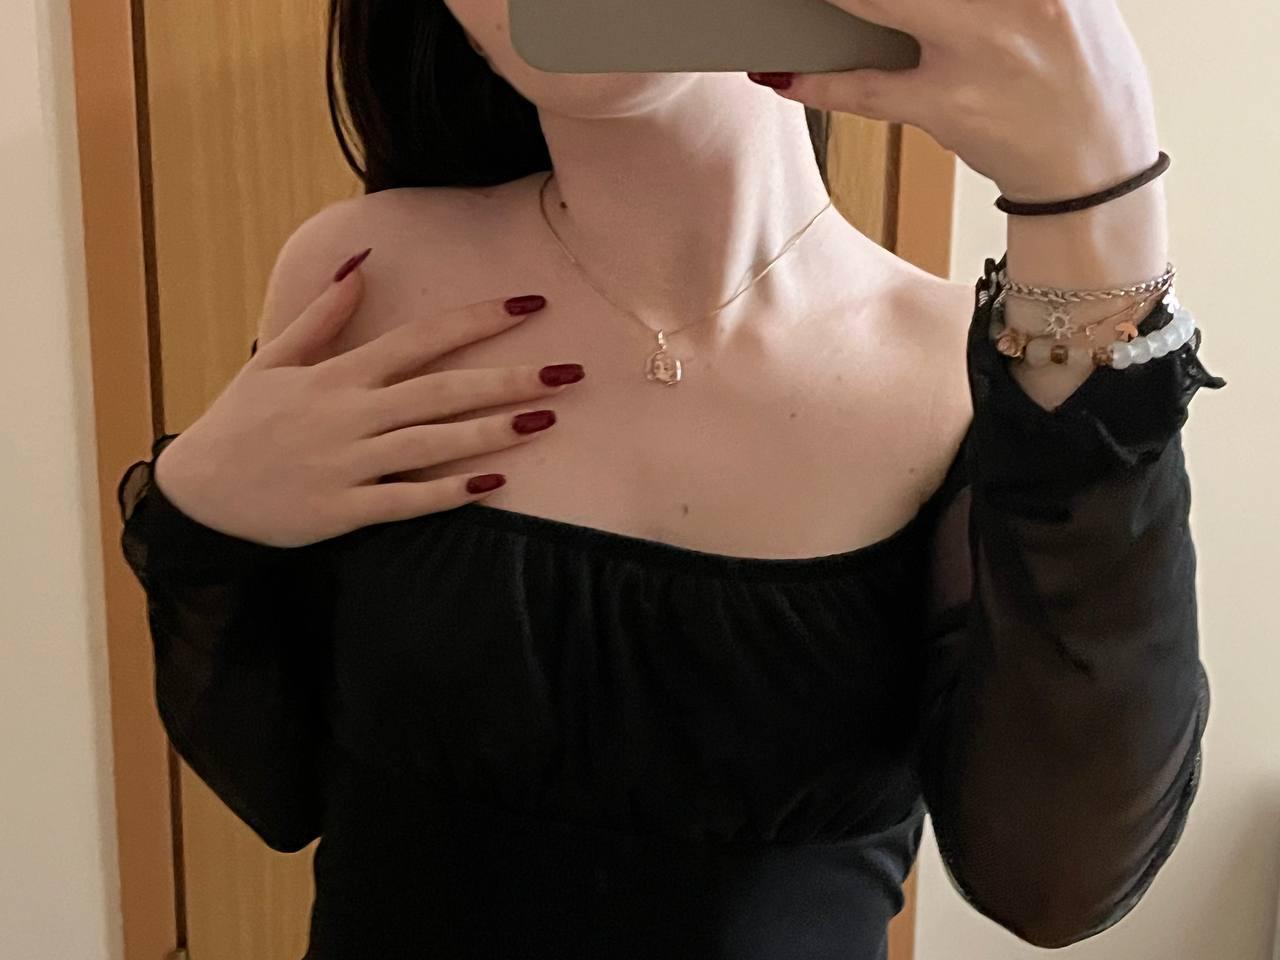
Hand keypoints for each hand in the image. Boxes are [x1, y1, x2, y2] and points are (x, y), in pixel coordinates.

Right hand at [153, 264, 584, 547]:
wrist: (198, 494)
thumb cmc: (240, 422)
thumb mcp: (273, 359)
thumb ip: (323, 315)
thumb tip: (361, 262)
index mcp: (338, 375)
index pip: (420, 338)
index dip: (477, 321)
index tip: (529, 306)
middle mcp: (350, 414)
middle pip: (442, 390)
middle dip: (508, 378)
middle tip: (568, 371)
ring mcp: (349, 464)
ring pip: (433, 444)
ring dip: (491, 432)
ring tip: (546, 420)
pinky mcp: (345, 510)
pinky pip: (406, 501)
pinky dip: (448, 493)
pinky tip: (494, 484)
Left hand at [748, 0, 1160, 201]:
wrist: (1096, 170)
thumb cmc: (1079, 76)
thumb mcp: (1065, 1)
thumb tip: (911, 0)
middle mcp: (1016, 0)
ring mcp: (979, 51)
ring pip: (879, 3)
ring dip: (831, 1)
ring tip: (789, 12)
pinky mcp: (948, 107)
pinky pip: (866, 90)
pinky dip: (820, 83)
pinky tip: (786, 76)